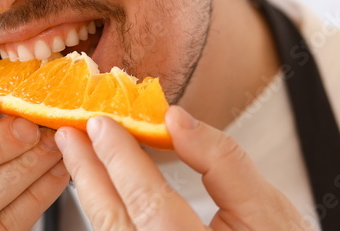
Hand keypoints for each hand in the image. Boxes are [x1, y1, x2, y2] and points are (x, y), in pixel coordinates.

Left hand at [55, 106, 307, 229]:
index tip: (101, 122)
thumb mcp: (269, 209)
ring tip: (82, 159)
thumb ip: (223, 161)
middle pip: (112, 222)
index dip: (119, 157)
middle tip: (70, 133)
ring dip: (93, 196)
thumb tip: (175, 119)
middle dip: (88, 173)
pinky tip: (105, 196)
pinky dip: (108, 220)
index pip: (146, 200)